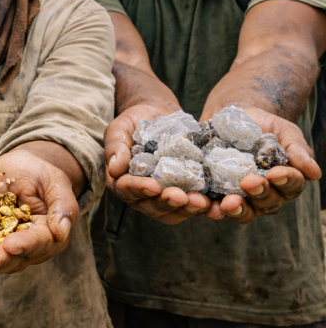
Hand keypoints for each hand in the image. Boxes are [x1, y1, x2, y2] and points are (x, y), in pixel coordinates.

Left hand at [0, 148, 78, 279]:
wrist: (13, 166)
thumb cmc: (38, 172)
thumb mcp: (53, 181)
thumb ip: (62, 205)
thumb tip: (62, 231)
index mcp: (45, 236)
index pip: (35, 243)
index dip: (23, 245)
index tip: (11, 245)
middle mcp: (20, 247)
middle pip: (8, 258)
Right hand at [105, 105, 210, 224]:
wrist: (159, 115)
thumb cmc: (136, 120)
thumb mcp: (120, 127)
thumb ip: (116, 145)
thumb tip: (115, 169)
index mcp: (121, 179)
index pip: (126, 189)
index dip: (139, 189)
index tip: (154, 186)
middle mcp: (140, 193)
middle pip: (150, 206)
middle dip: (166, 203)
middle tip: (182, 196)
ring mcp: (161, 197)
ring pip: (171, 212)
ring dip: (186, 209)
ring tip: (200, 201)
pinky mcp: (182, 194)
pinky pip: (190, 207)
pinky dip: (201, 207)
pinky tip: (212, 202)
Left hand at [206, 107, 319, 223]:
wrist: (229, 116)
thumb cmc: (262, 125)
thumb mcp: (283, 131)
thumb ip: (297, 149)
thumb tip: (314, 172)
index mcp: (285, 180)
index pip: (291, 186)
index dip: (285, 182)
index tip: (276, 173)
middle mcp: (265, 194)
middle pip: (268, 203)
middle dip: (260, 194)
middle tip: (249, 182)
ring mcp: (241, 196)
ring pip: (244, 212)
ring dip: (237, 209)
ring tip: (228, 203)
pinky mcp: (216, 194)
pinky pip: (216, 207)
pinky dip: (212, 209)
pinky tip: (208, 206)